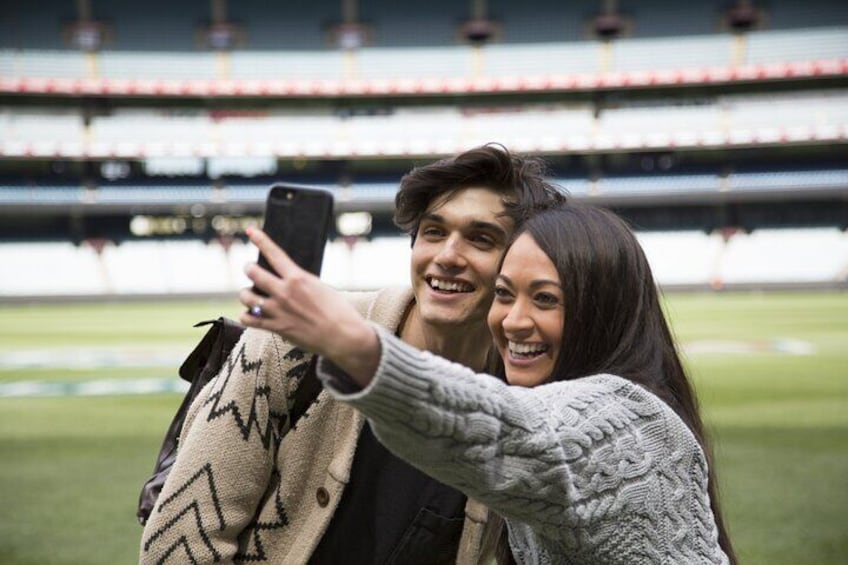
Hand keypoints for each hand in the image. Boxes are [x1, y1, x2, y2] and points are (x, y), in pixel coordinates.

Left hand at [239, 227, 379, 385]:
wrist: (342, 336)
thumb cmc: (338, 311)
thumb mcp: (321, 288)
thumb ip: (301, 282)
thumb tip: (288, 279)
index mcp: (298, 278)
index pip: (274, 254)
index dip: (261, 240)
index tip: (251, 231)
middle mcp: (284, 292)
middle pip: (253, 273)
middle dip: (249, 268)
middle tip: (251, 269)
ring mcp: (278, 310)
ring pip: (246, 296)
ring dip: (246, 293)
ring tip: (250, 294)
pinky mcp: (276, 327)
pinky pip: (248, 319)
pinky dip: (246, 315)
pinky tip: (251, 313)